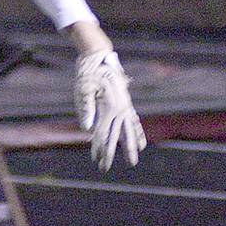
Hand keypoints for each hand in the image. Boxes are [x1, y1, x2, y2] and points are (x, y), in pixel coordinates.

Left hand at [74, 50, 145, 169]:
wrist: (99, 56)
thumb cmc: (88, 73)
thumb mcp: (83, 89)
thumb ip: (86, 108)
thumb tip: (87, 130)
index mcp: (108, 107)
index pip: (102, 133)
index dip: (97, 147)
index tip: (95, 160)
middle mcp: (119, 109)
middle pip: (115, 136)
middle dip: (109, 153)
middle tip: (105, 168)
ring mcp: (124, 106)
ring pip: (129, 131)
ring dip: (130, 146)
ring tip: (133, 161)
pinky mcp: (126, 103)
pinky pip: (134, 122)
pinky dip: (137, 133)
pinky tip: (141, 143)